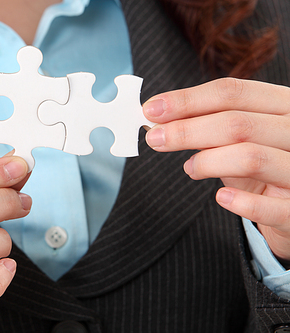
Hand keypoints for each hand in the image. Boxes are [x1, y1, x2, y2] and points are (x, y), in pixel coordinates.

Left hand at [143, 78, 289, 261]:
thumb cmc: (263, 165)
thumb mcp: (241, 138)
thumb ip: (208, 126)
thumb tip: (159, 118)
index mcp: (283, 105)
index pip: (233, 92)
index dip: (187, 99)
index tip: (151, 109)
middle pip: (237, 124)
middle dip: (186, 130)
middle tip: (155, 138)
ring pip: (250, 157)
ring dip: (207, 162)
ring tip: (190, 168)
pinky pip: (270, 207)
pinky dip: (240, 202)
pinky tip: (220, 198)